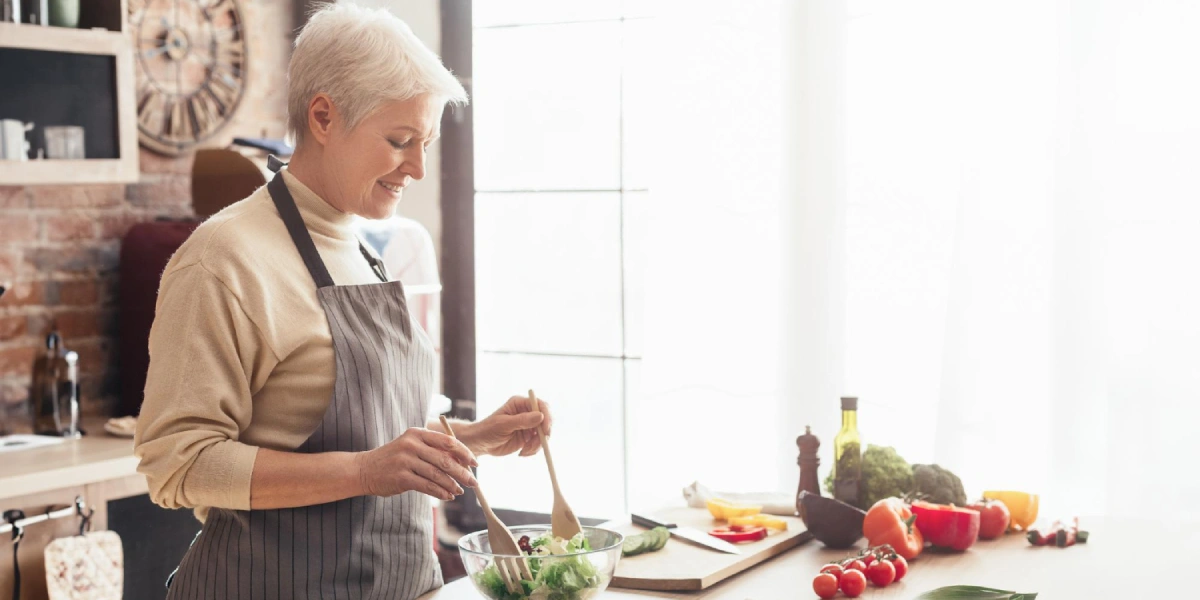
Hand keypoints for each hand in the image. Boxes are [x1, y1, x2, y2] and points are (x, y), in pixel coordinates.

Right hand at [355, 427, 478, 499]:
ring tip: (460, 491)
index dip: (464, 453)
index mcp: (417, 433)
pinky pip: (427, 486)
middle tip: (473, 482)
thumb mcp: (412, 447)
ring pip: (437, 474)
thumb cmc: (394, 459)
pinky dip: (440, 492)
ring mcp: (405, 460)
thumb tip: (462, 463)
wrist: (364, 469)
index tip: (475, 463)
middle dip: (462, 472)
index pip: (447, 441)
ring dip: (452, 485)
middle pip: (445, 459)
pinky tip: (448, 496)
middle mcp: (411, 444)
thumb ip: (433, 451)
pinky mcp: (401, 477)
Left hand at [464, 394, 553, 457]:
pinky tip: (522, 453)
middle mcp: (526, 413)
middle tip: (540, 444)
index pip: (540, 405)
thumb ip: (522, 420)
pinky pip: (538, 443)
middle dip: (544, 433)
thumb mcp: (503, 424)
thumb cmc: (488, 430)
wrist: (481, 444)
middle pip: (546, 419)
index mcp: (520, 404)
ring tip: (525, 450)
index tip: (546, 429)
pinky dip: (534, 450)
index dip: (546, 416)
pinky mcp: (528, 437)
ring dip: (538, 444)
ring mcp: (528, 425)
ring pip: (543, 433)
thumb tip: (540, 415)